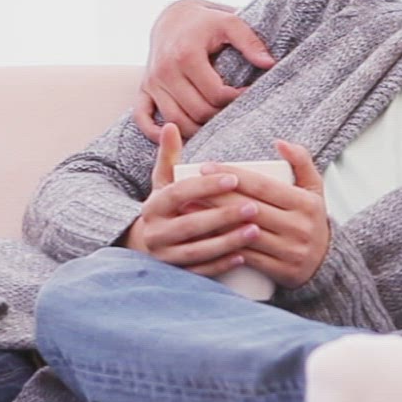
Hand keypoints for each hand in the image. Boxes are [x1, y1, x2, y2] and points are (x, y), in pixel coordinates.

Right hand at [121, 124, 261, 275]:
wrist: (147, 245)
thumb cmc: (165, 207)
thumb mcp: (162, 182)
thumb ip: (168, 155)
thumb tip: (172, 125)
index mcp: (153, 206)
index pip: (180, 193)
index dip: (207, 186)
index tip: (234, 178)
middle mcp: (155, 232)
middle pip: (190, 224)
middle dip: (223, 216)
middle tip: (254, 207)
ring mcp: (165, 256)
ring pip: (196, 251)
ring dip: (227, 241)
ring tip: (255, 231)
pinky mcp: (176, 275)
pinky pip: (200, 272)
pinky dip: (221, 265)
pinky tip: (243, 256)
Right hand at [135, 0, 277, 141]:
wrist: (173, 16)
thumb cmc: (206, 21)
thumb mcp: (229, 22)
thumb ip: (250, 41)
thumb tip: (269, 63)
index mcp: (186, 55)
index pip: (215, 94)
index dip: (236, 99)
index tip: (248, 94)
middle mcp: (165, 70)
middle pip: (197, 111)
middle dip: (220, 116)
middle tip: (234, 111)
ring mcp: (152, 82)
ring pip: (175, 121)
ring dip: (197, 130)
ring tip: (216, 124)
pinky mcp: (144, 89)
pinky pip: (143, 118)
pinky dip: (156, 133)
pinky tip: (176, 137)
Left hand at [204, 139, 329, 287]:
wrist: (327, 263)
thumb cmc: (311, 219)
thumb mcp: (314, 188)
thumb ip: (301, 161)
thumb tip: (279, 142)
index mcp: (305, 203)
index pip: (262, 186)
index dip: (232, 175)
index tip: (206, 167)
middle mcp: (299, 227)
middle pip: (249, 208)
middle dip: (216, 196)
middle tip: (190, 186)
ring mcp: (290, 251)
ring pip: (245, 233)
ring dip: (214, 221)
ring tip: (190, 209)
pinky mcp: (282, 271)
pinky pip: (247, 257)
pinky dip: (224, 246)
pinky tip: (203, 237)